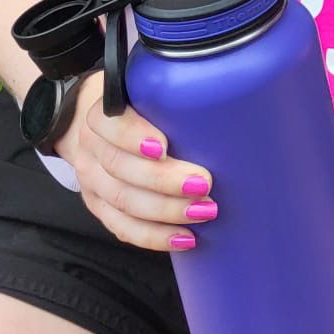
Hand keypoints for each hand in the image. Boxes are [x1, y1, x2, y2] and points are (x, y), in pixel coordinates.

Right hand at [54, 74, 217, 250]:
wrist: (104, 129)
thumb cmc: (144, 107)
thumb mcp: (155, 94)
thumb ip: (182, 97)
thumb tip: (242, 104)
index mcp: (103, 116)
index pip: (110, 125)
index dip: (133, 137)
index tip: (164, 146)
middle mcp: (92, 148)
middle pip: (120, 168)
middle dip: (164, 180)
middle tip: (204, 183)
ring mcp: (92, 181)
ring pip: (122, 201)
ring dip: (166, 211)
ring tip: (204, 212)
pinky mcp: (99, 207)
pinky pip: (122, 227)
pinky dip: (154, 236)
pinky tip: (184, 239)